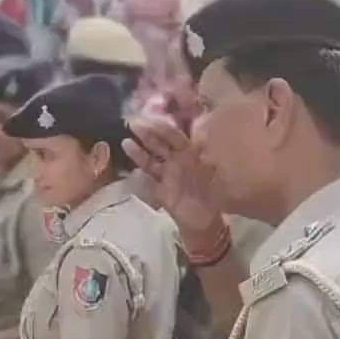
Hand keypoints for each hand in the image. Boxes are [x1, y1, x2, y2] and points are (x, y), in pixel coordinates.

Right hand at [123, 115, 224, 241]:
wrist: (206, 219)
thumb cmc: (213, 193)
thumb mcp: (213, 174)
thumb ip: (207, 157)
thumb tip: (203, 139)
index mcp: (189, 154)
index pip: (175, 137)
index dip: (165, 129)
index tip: (153, 120)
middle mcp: (175, 161)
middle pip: (159, 145)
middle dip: (147, 134)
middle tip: (134, 124)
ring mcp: (165, 175)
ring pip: (150, 160)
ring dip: (138, 152)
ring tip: (126, 142)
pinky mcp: (159, 190)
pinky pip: (148, 181)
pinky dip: (140, 175)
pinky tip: (133, 170)